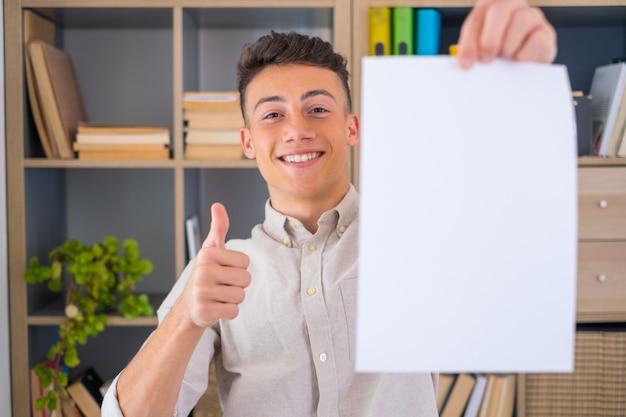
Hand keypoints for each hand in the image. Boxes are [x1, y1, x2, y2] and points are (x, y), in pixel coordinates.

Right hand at [183, 203, 250, 327]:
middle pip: (245, 279)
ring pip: (240, 296)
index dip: (239, 268)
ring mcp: (201, 292)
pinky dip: (229, 312)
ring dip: (234, 299)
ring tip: (219, 296)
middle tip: (222, 285)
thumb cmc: (206, 275)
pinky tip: (216, 307)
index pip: (245, 262)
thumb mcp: (211, 250)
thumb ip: (219, 227)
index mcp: (208, 254)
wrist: (190, 306)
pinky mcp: (203, 311)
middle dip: (238, 285)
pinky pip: (233, 311)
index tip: (224, 270)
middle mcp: (202, 271)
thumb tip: (217, 205)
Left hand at [457, 0, 556, 67]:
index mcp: (489, 7)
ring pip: (521, 21)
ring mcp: (532, 16)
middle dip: (490, 39)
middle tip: (486, 60)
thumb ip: (474, 51)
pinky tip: (519, 61)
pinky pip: (537, 40)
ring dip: (508, 47)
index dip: (469, 42)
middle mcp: (512, 5)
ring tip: (505, 60)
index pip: (476, 18)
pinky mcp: (546, 32)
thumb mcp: (480, 51)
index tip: (466, 64)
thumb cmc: (496, 55)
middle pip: (499, 10)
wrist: (522, 65)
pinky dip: (525, 55)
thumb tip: (467, 63)